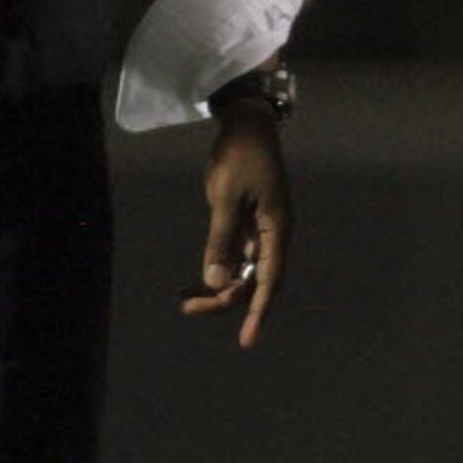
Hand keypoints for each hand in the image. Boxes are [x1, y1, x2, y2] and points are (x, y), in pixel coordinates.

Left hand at [182, 96, 289, 347]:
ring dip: (219, 286)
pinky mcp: (248, 221)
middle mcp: (272, 234)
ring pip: (243, 270)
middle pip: (253, 280)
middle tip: (188, 308)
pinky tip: (196, 278)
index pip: (268, 280)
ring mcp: (261, 228)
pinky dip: (217, 267)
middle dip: (224, 300)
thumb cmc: (239, 155)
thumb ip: (221, 241)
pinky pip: (235, 254)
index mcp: (276, 229)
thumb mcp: (224, 197)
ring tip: (185, 299)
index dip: (258, 312)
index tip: (246, 340)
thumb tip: (217, 283)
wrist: (248, 121)